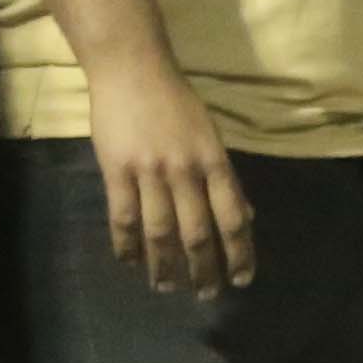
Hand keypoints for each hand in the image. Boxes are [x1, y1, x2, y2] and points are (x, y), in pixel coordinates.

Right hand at [86, 65, 255, 297]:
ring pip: (160, 233)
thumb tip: (246, 217)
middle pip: (197, 233)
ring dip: (165, 266)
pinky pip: (123, 218)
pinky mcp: (116, 171)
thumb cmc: (176, 102)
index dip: (241, 253)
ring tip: (167, 287)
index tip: (242, 279)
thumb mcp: (211, 136)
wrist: (132, 69)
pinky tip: (130, 263)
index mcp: (214, 161)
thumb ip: (226, 178)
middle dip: (204, 269)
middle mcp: (186, 171)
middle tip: (207, 294)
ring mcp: (149, 172)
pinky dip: (127, 246)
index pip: (234, 218)